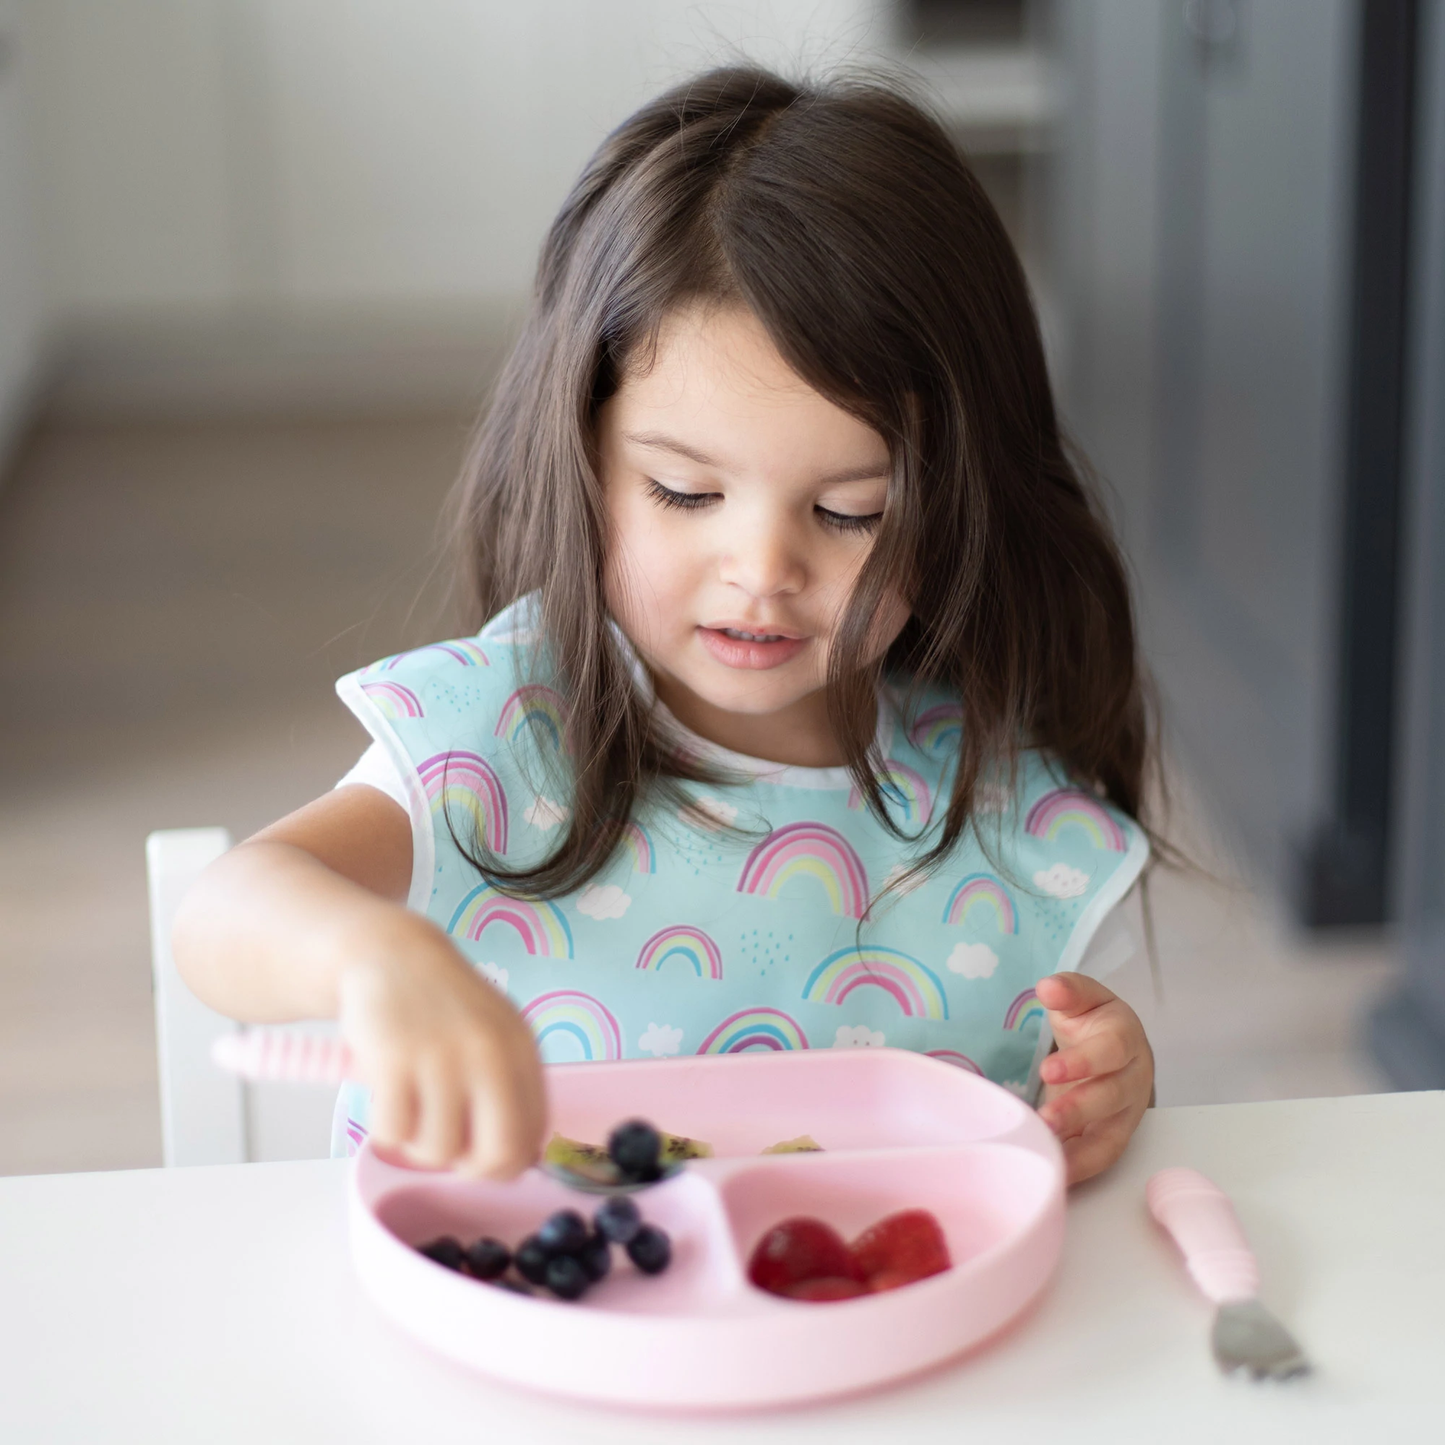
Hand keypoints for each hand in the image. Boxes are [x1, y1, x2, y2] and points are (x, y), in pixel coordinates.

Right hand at [337, 917, 546, 1178]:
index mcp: (522, 1050)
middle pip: (496, 1155)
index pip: (532, 1137)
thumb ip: (510, 1088)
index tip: (481, 1154)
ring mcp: (442, 1057)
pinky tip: (388, 1097)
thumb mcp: (495, 1035)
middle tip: (450, 1150)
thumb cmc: (444, 1008)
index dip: (505, 1162)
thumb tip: (517, 1158)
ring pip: (438, 1151)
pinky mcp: (394, 1060)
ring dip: (419, 1145)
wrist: (394, 954)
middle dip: (470, 1169)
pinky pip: (393, 1133)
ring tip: (413, 1108)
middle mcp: (489, 1054)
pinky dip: (387, 1129)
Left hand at [1035, 971, 1152, 1184]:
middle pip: (1111, 1099)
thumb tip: (1049, 987)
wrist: (1116, 1047)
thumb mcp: (1083, 998)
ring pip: (1110, 1138)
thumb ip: (1068, 991)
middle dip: (1078, 1110)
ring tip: (1044, 1155)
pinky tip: (1051, 1176)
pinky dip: (1077, 1171)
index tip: (1048, 1070)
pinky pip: (1100, 1160)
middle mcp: (1133, 1080)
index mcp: (1126, 1040)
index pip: (1110, 1052)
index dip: (1082, 1063)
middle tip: (1044, 1118)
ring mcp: (1126, 1114)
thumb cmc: (1096, 1022)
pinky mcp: (1113, 1137)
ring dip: (1078, 1152)